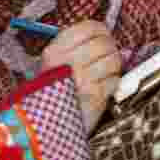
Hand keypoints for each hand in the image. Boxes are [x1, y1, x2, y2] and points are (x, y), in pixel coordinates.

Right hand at [40, 20, 121, 134]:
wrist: (43, 131)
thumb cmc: (51, 96)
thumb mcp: (52, 67)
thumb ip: (75, 49)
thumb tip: (105, 36)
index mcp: (54, 53)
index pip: (88, 28)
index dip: (101, 31)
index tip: (104, 36)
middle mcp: (68, 63)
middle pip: (104, 43)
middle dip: (111, 49)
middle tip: (107, 56)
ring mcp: (82, 80)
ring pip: (114, 60)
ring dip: (114, 66)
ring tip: (104, 74)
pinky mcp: (96, 97)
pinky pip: (115, 80)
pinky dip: (113, 84)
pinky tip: (102, 89)